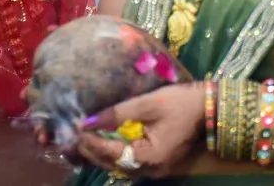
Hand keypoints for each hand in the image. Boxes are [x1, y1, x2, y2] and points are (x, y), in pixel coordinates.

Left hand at [76, 83, 205, 179]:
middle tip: (66, 136)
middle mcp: (150, 170)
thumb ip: (117, 113)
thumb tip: (88, 120)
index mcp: (150, 157)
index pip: (111, 153)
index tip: (72, 129)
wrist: (207, 109)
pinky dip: (108, 155)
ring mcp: (152, 170)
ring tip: (74, 140)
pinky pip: (125, 163)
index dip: (90, 142)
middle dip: (88, 151)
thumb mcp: (147, 104)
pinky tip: (94, 144)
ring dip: (95, 155)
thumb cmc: (179, 103)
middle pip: (111, 165)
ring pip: (116, 167)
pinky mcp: (153, 163)